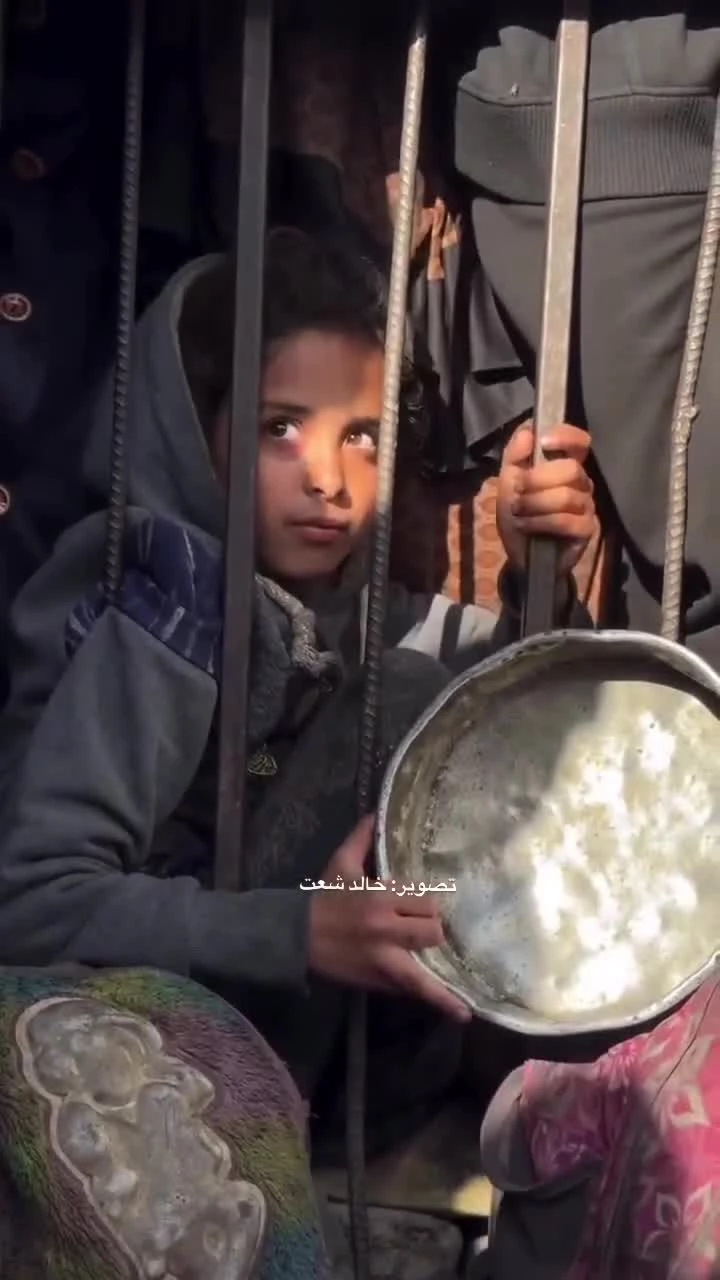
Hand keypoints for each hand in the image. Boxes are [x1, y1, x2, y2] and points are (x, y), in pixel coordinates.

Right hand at [307, 816, 470, 1022]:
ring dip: (445, 988)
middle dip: (435, 933)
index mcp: (381, 899)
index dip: (432, 906)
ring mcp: (382, 960)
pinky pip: (408, 991)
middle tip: (432, 932)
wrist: (295, 936)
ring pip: (423, 976)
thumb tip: (376, 813)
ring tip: (466, 1008)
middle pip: (432, 933)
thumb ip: (362, 838)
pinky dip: (428, 999)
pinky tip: (455, 1013)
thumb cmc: (323, 899)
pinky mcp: (376, 981)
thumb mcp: (341, 865)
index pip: (427, 903)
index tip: (432, 907)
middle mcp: (386, 931)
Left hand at [497, 422, 594, 576]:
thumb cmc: (517, 514)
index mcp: (565, 465)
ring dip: (533, 504)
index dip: (566, 436)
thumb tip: (527, 432)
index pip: (580, 441)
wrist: (519, 554)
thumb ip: (514, 456)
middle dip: (537, 480)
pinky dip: (540, 522)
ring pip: (565, 496)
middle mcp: (581, 482)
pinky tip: (526, 526)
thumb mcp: (507, 483)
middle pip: (571, 469)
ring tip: (518, 513)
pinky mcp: (587, 529)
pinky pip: (566, 520)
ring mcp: (587, 506)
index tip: (543, 442)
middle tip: (517, 492)